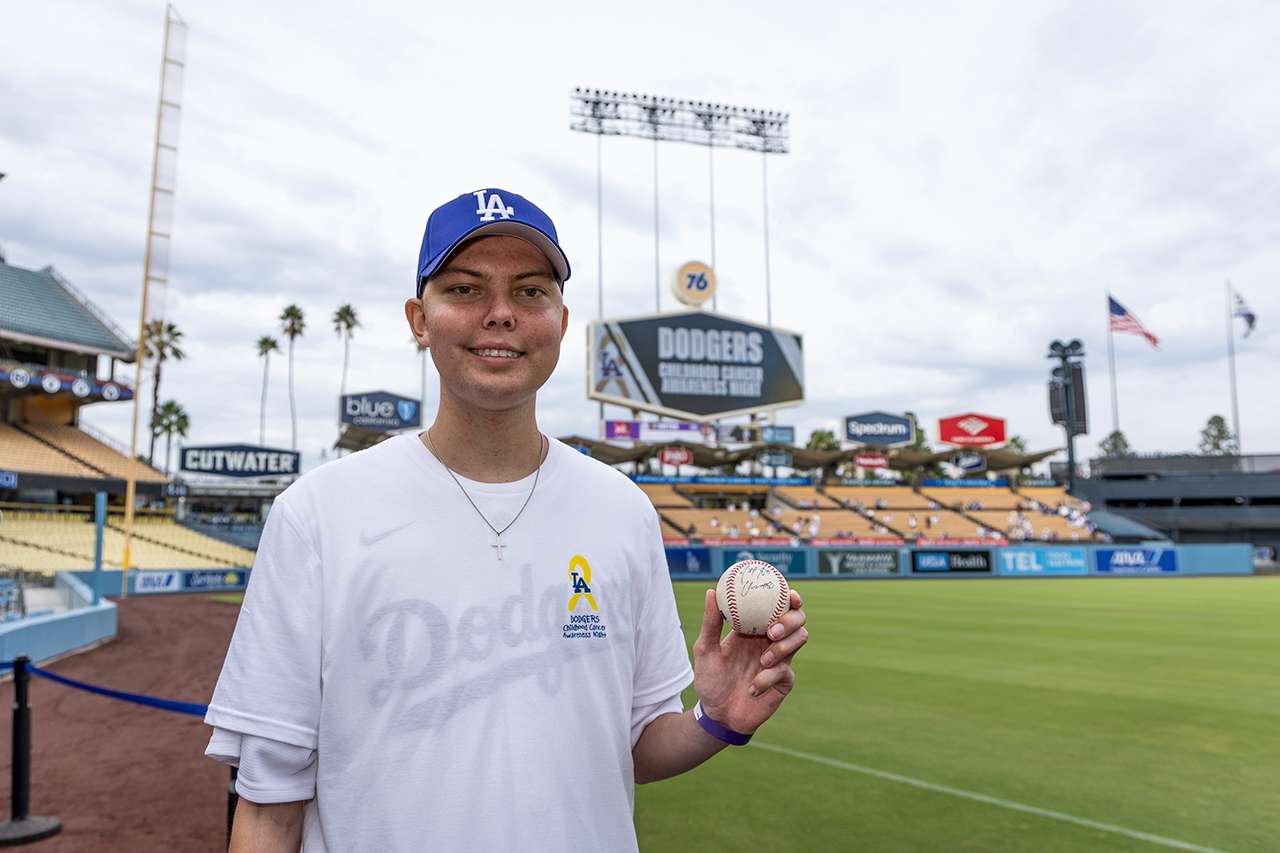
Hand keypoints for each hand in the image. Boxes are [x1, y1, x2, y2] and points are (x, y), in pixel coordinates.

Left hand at [692, 587, 806, 734]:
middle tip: (772, 631)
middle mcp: (770, 641)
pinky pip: (785, 672)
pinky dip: (768, 678)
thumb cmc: (710, 680)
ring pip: (799, 640)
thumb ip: (711, 623)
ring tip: (763, 660)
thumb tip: (711, 591)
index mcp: (754, 628)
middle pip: (797, 620)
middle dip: (790, 621)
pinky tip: (752, 687)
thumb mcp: (706, 650)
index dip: (788, 597)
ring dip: (782, 648)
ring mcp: (780, 660)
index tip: (788, 593)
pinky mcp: (784, 681)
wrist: (717, 714)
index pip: (778, 606)